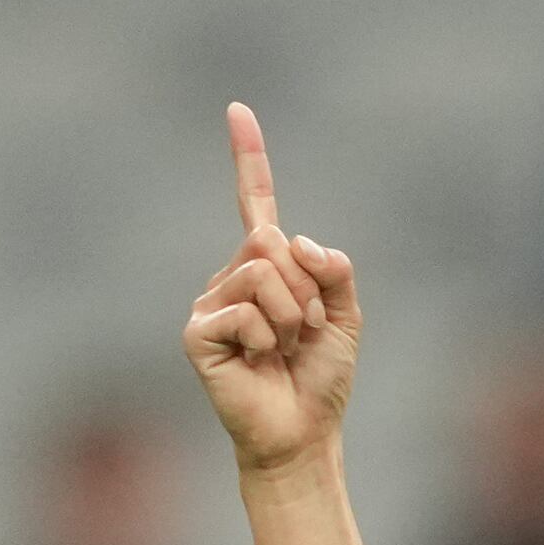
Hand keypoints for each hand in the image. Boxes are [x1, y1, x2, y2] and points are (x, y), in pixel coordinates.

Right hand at [183, 101, 360, 474]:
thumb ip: (335, 272)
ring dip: (290, 316)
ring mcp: (211, 302)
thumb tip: (297, 241)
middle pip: (272, 242)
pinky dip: (266, 338)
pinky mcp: (198, 332)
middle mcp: (232, 275)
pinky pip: (244, 310)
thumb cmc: (320, 379)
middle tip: (303, 332)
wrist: (303, 434)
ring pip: (261, 274)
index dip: (248, 158)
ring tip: (283, 349)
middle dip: (306, 288)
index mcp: (267, 267)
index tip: (238, 110)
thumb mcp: (345, 318)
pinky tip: (260, 362)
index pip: (255, 204)